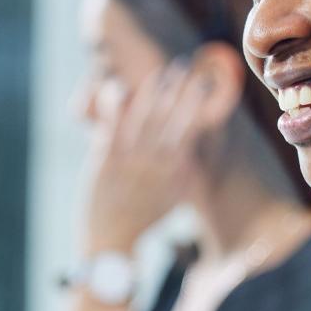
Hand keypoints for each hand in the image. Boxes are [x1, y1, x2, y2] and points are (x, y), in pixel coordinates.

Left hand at [83, 62, 206, 253]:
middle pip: (172, 120)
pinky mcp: (106, 163)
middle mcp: (157, 165)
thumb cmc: (143, 217)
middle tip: (187, 67)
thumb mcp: (173, 195)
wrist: (112, 243)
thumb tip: (195, 148)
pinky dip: (117, 107)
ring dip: (155, 93)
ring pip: (146, 120)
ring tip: (163, 73)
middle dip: (180, 92)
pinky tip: (121, 87)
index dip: (198, 105)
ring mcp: (131, 163)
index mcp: (176, 172)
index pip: (191, 131)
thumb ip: (183, 170)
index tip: (205, 83)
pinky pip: (113, 128)